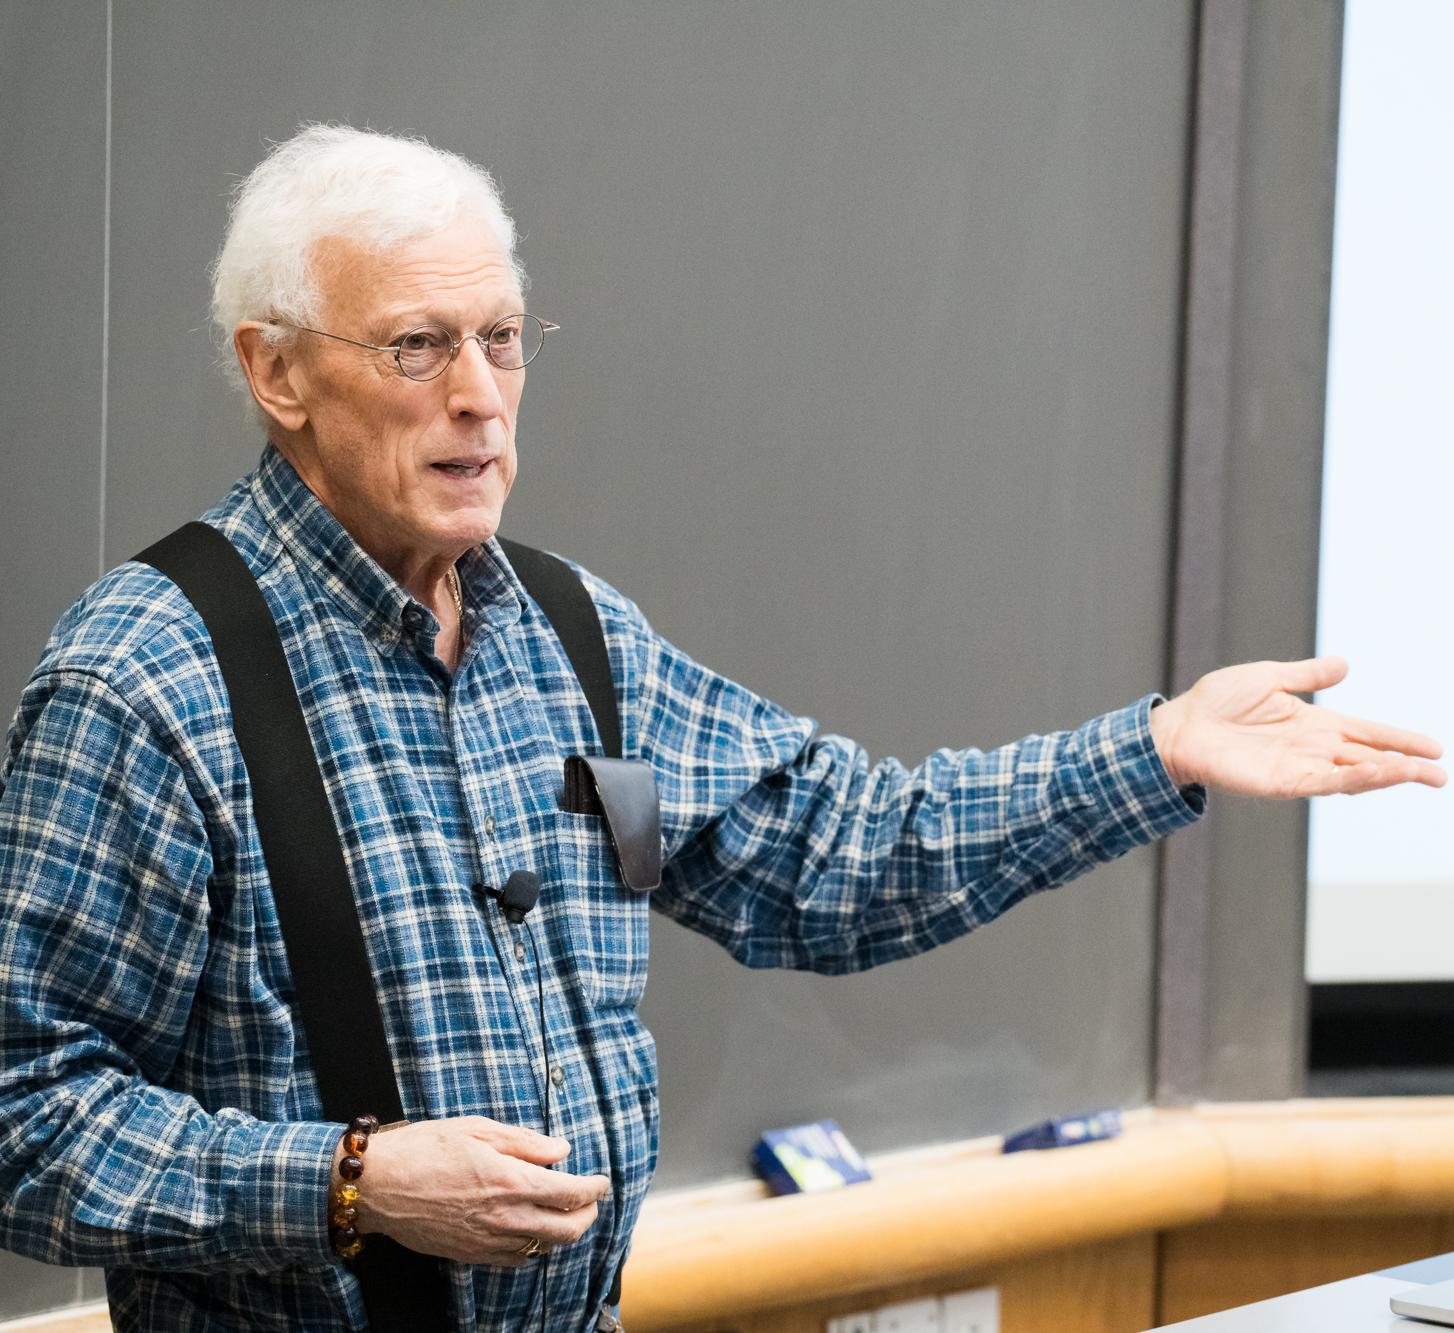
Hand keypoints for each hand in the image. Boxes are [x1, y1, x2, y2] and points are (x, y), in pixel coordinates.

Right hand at [346, 1116, 610, 1265]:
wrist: (378, 1185)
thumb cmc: (425, 1149)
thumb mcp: (479, 1129)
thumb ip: (526, 1142)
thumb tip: (562, 1149)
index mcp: (511, 1181)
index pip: (571, 1192)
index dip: (594, 1187)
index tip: (601, 1180)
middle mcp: (505, 1217)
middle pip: (567, 1229)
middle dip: (587, 1214)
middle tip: (590, 1199)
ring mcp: (488, 1241)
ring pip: (544, 1248)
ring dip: (563, 1232)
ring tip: (566, 1214)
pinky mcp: (471, 1255)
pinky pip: (516, 1260)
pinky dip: (533, 1248)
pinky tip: (531, 1231)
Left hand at [1148, 656, 1445, 796]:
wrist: (1179, 725)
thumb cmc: (1215, 702)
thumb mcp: (1269, 677)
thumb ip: (1307, 675)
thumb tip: (1345, 665)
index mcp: (1314, 723)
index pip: (1367, 733)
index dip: (1398, 739)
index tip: (1434, 747)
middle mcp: (1312, 748)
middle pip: (1369, 759)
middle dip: (1405, 767)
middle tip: (1439, 775)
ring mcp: (1298, 767)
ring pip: (1352, 775)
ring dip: (1385, 775)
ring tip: (1417, 774)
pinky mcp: (1280, 782)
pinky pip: (1322, 783)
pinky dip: (1350, 780)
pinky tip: (1373, 774)